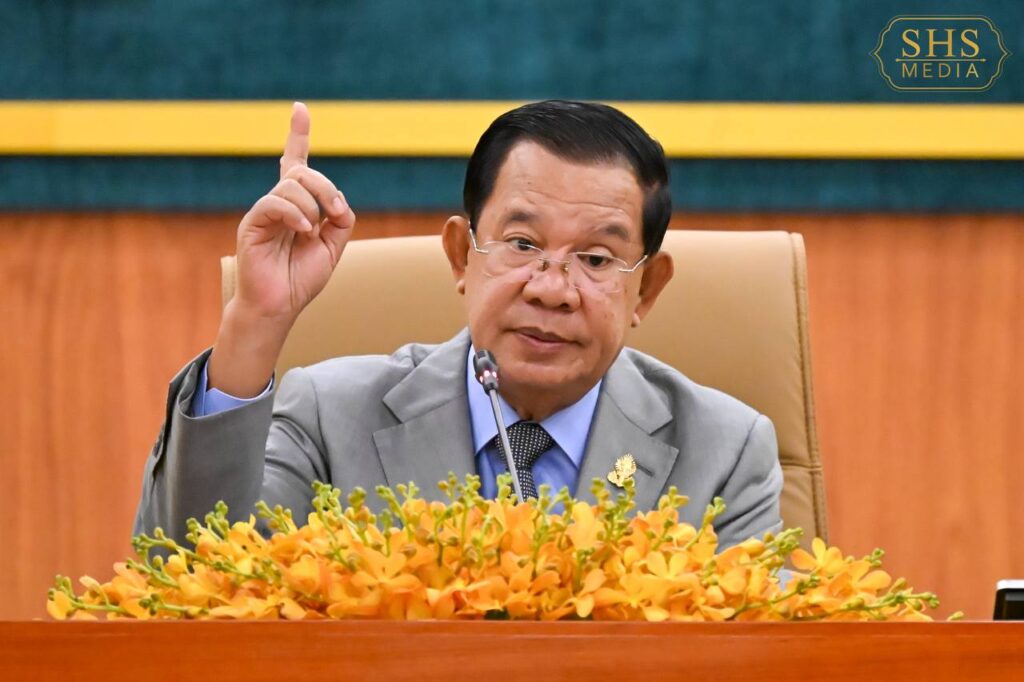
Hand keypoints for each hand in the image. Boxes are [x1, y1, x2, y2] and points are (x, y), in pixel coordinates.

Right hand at [208, 103, 354, 395]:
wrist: (278, 307)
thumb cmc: (301, 279)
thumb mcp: (332, 248)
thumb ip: (340, 221)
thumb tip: (338, 202)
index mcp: (298, 206)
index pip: (296, 163)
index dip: (298, 135)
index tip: (300, 109)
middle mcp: (279, 203)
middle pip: (304, 172)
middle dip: (328, 189)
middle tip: (337, 214)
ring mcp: (264, 212)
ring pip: (293, 185)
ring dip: (314, 205)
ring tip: (313, 232)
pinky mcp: (252, 223)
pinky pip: (276, 203)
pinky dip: (296, 214)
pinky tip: (303, 231)